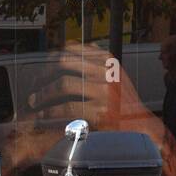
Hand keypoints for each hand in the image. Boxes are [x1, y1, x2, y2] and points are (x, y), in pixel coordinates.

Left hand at [21, 41, 153, 128]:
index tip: (41, 70)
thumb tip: (62, 54)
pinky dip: (50, 111)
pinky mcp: (100, 111)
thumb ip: (92, 63)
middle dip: (44, 74)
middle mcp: (105, 70)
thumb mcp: (112, 74)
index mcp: (106, 59)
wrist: (141, 125)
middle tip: (34, 86)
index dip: (50, 59)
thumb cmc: (123, 101)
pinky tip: (43, 115)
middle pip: (63, 62)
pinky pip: (67, 107)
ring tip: (34, 101)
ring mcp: (103, 90)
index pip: (71, 49)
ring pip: (63, 84)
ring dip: (43, 93)